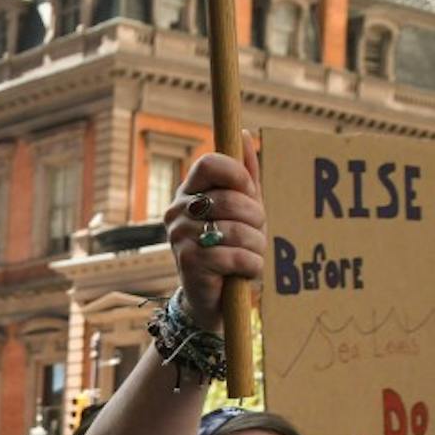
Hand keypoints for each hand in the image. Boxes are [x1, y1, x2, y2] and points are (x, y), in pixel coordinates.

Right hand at [164, 136, 265, 332]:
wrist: (212, 299)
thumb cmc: (229, 247)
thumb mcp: (240, 209)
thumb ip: (243, 175)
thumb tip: (242, 135)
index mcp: (188, 193)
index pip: (210, 163)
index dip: (237, 175)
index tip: (249, 193)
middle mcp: (177, 212)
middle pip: (230, 199)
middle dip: (256, 218)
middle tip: (257, 233)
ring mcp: (179, 237)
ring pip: (236, 230)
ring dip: (257, 246)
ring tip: (253, 255)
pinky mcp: (189, 263)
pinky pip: (234, 255)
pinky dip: (251, 265)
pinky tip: (246, 271)